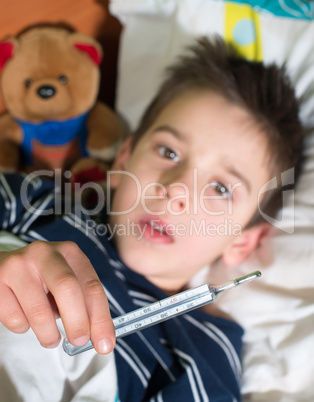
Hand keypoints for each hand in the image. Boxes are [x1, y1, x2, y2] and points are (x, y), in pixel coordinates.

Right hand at [0, 241, 114, 353]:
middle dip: (78, 322)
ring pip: (39, 310)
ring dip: (49, 334)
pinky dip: (24, 328)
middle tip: (79, 342)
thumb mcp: (67, 282)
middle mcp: (45, 253)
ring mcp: (18, 265)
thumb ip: (84, 304)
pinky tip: (24, 316)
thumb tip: (101, 338)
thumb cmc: (43, 280)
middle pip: (67, 288)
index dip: (101, 317)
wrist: (2, 267)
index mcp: (69, 252)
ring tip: (51, 338)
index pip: (92, 285)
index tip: (105, 343)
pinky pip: (15, 318)